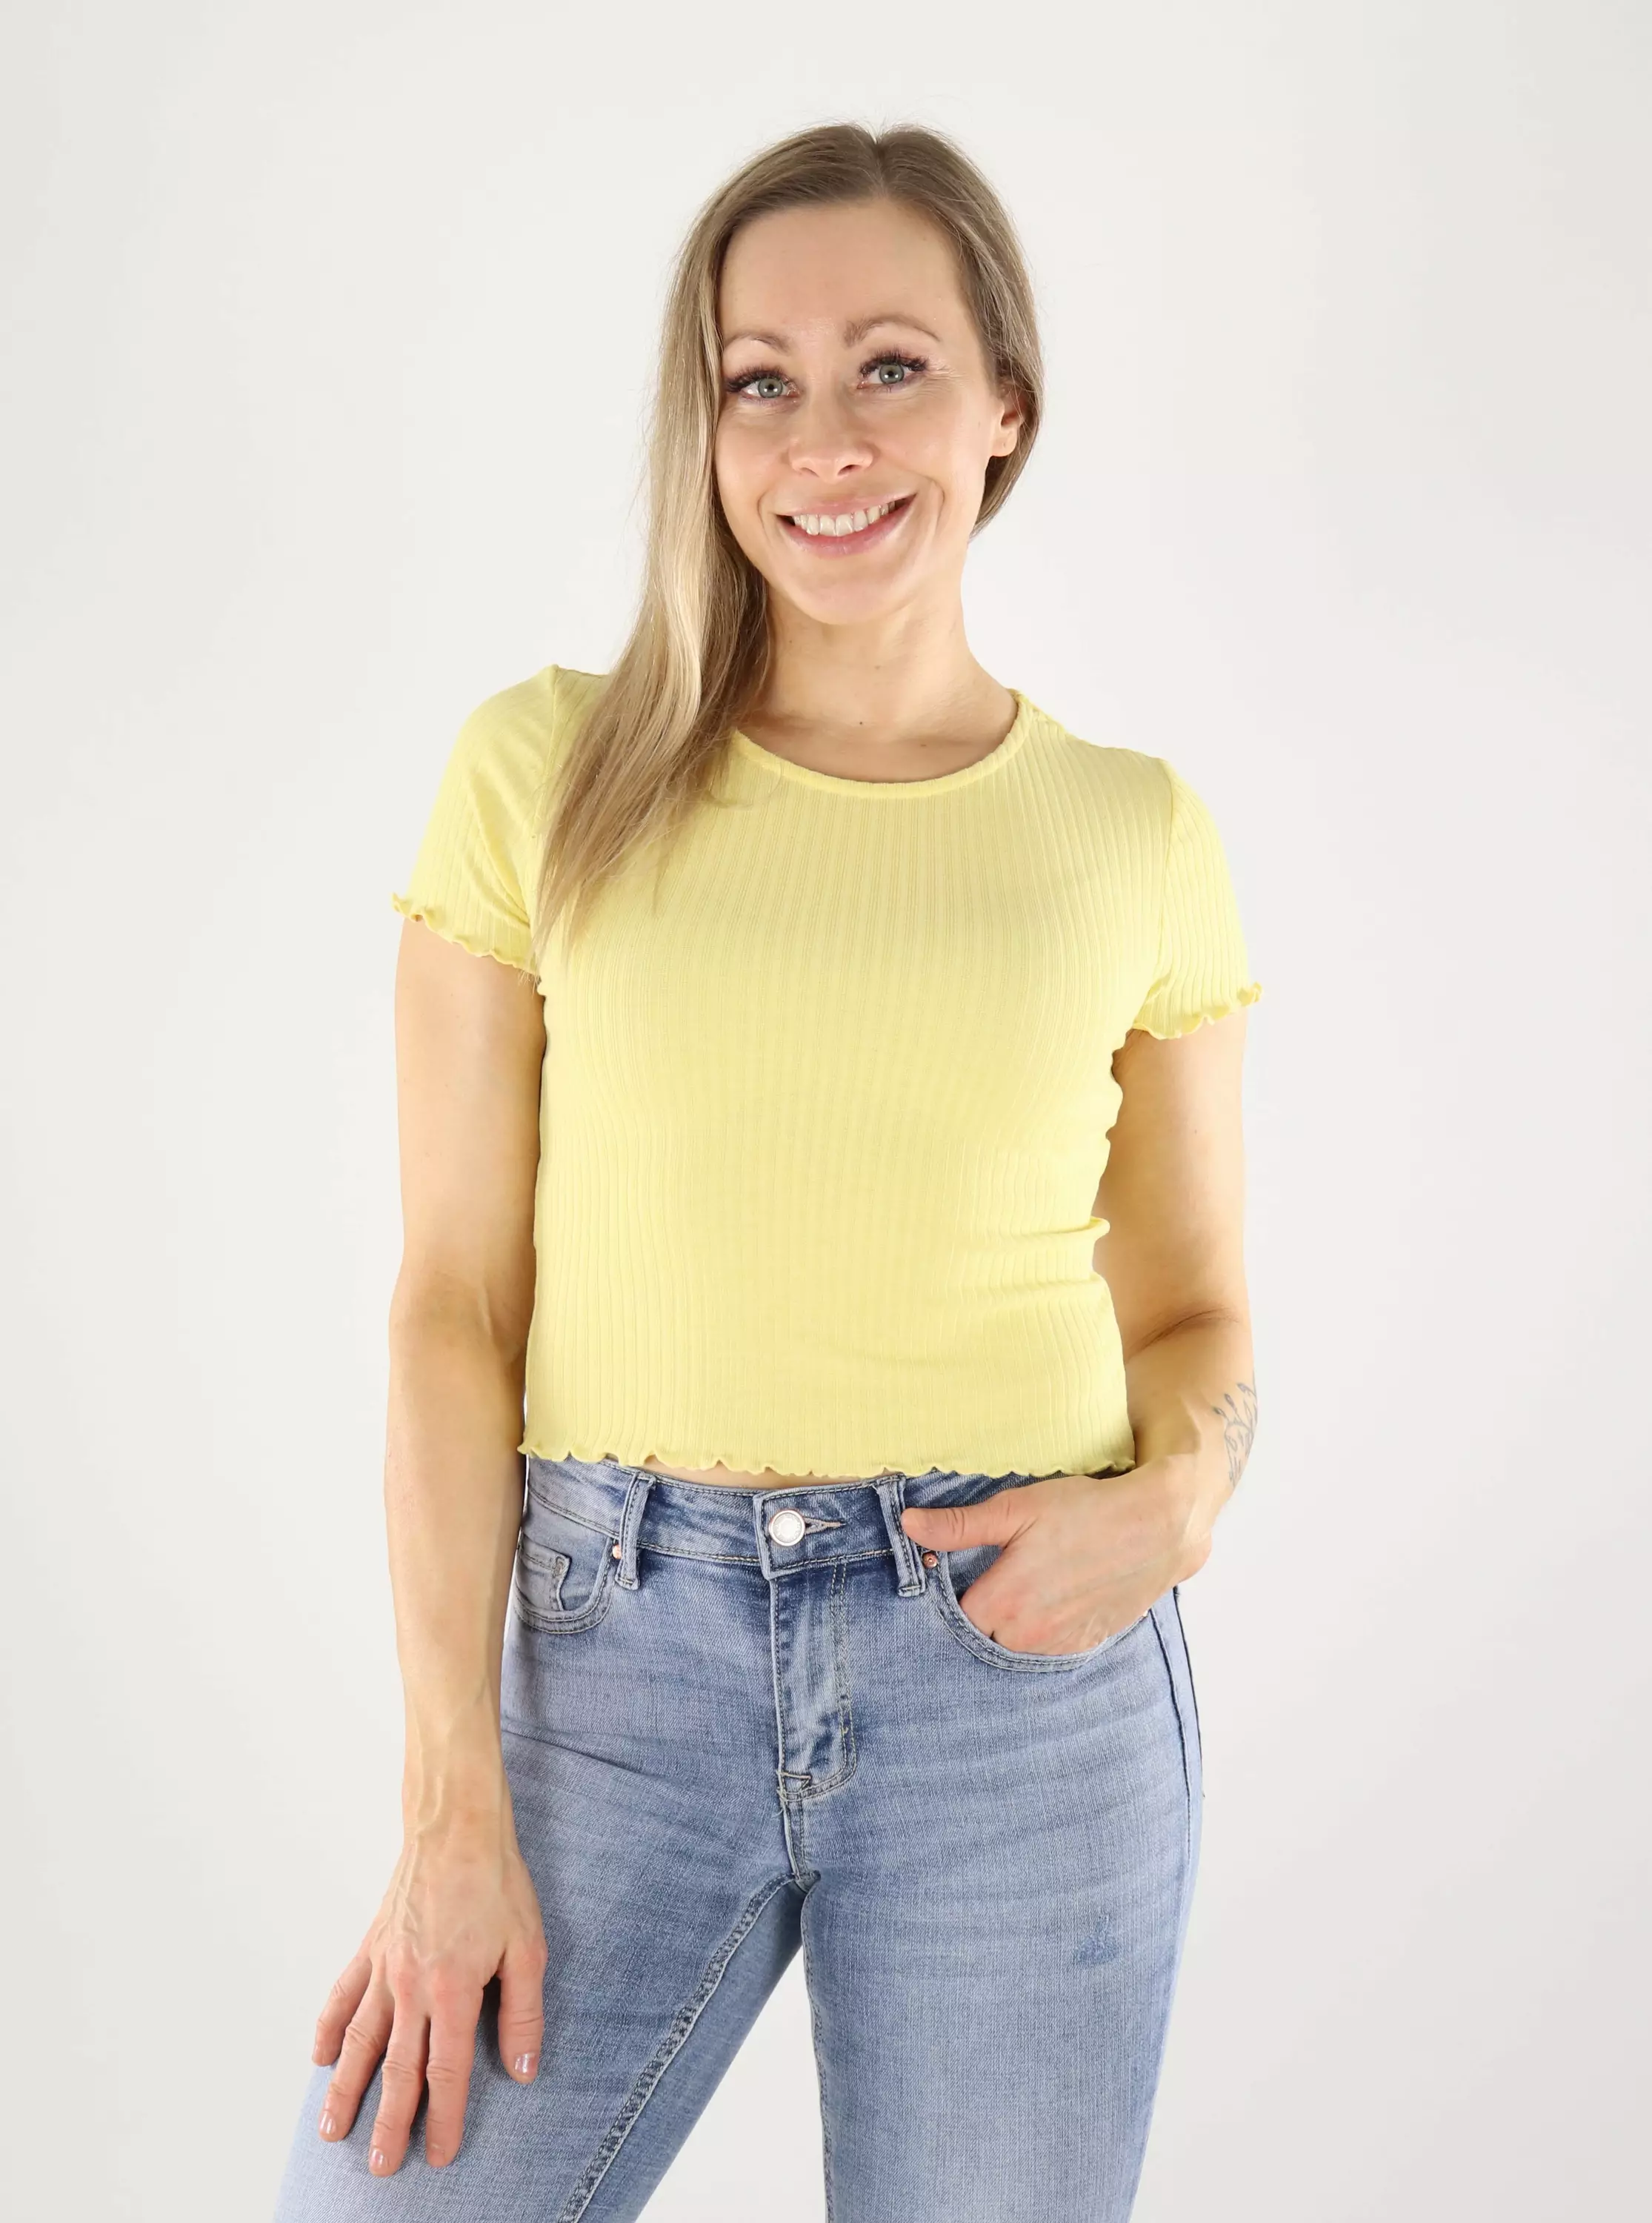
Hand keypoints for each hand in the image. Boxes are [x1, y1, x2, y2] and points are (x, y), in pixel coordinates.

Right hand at [311, 1806, 547, 2174]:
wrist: (455, 1827)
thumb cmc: (496, 1883)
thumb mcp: (528, 1947)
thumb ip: (524, 2012)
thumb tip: (522, 2069)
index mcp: (455, 1990)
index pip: (446, 2070)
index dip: (443, 2118)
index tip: (438, 2154)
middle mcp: (412, 1986)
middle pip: (398, 2069)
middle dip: (389, 2123)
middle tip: (380, 2167)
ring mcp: (384, 1967)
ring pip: (358, 2041)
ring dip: (345, 2090)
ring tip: (332, 2132)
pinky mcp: (369, 1947)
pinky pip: (341, 1996)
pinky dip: (327, 2029)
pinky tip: (318, 2059)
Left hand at [900, 1459, 1213, 1655]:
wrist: (1158, 1528)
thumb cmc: (1085, 1511)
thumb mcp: (1016, 1508)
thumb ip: (959, 1525)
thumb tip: (909, 1525)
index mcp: (1003, 1603)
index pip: (951, 1616)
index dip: (948, 1592)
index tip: (954, 1569)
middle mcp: (1028, 1636)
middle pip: (980, 1635)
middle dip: (979, 1609)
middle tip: (991, 1573)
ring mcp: (1059, 1646)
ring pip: (1013, 1644)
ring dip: (1010, 1622)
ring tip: (1026, 1582)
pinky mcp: (1085, 1646)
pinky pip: (1045, 1648)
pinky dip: (1040, 1628)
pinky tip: (1051, 1596)